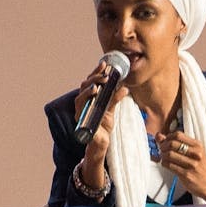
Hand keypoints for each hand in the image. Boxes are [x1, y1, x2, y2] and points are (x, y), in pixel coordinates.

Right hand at [73, 60, 130, 184]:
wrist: (102, 142)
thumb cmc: (104, 125)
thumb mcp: (112, 109)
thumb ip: (116, 98)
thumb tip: (125, 87)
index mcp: (89, 98)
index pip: (91, 81)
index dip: (96, 72)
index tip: (104, 64)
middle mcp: (82, 103)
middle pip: (84, 86)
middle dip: (94, 78)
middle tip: (105, 75)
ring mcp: (80, 111)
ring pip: (80, 96)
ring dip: (89, 88)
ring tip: (98, 84)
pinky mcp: (81, 119)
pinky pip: (83, 108)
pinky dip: (87, 99)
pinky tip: (94, 93)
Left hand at [155, 130, 205, 203]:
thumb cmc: (200, 167)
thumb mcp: (193, 152)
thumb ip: (177, 143)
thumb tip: (159, 136)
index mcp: (198, 146)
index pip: (178, 135)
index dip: (168, 137)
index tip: (165, 141)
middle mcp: (196, 154)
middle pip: (172, 143)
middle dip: (163, 146)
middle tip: (162, 150)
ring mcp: (191, 164)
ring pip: (169, 154)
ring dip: (163, 156)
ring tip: (164, 158)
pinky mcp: (186, 174)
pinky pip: (169, 166)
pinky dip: (164, 164)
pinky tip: (167, 164)